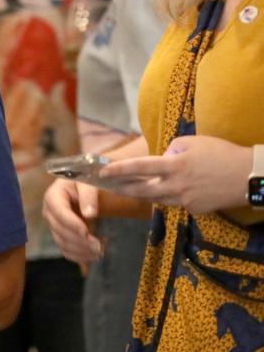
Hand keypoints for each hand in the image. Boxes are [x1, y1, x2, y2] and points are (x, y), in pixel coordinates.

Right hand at [42, 178, 102, 269]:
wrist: (84, 189)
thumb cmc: (86, 182)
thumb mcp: (88, 183)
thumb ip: (89, 195)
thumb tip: (89, 214)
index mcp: (53, 196)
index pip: (59, 212)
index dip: (71, 223)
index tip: (86, 232)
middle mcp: (49, 212)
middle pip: (60, 230)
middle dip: (79, 240)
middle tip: (99, 246)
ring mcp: (54, 226)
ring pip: (62, 243)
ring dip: (81, 251)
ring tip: (99, 252)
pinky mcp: (61, 236)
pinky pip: (66, 250)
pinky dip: (79, 256)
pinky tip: (92, 257)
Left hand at [98, 135, 251, 214]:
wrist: (249, 177)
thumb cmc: (221, 154)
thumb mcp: (193, 142)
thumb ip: (171, 150)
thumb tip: (161, 161)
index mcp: (174, 166)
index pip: (139, 168)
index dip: (118, 170)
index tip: (102, 172)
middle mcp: (176, 186)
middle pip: (140, 190)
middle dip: (120, 188)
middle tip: (106, 186)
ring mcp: (185, 200)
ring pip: (156, 199)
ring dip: (141, 193)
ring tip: (126, 188)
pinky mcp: (193, 210)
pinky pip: (174, 203)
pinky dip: (168, 196)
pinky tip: (169, 190)